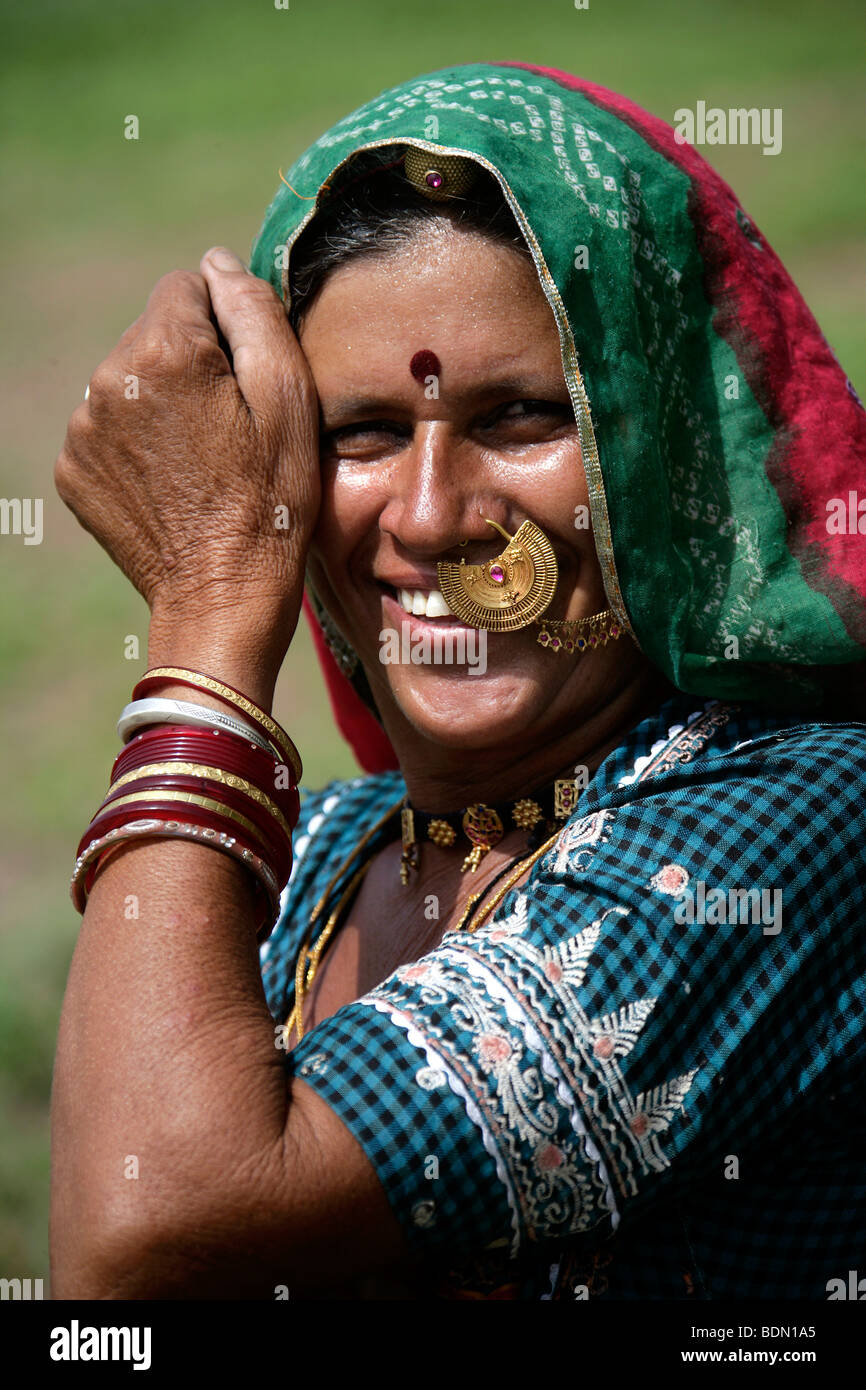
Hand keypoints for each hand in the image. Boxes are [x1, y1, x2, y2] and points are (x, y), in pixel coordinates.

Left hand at [54, 248, 319, 645]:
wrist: (221, 596)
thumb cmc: (271, 503)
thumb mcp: (291, 400)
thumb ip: (254, 311)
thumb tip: (218, 262)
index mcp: (164, 352)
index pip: (188, 286)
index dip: (226, 326)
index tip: (247, 382)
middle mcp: (107, 379)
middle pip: (154, 334)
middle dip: (191, 364)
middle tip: (230, 429)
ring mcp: (83, 428)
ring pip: (128, 380)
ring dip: (161, 402)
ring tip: (201, 460)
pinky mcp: (73, 469)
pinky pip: (108, 427)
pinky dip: (138, 443)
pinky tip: (172, 481)